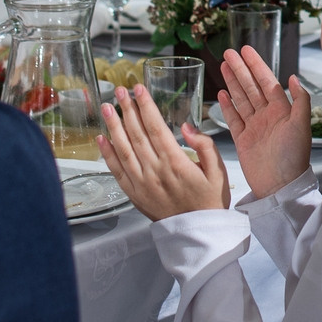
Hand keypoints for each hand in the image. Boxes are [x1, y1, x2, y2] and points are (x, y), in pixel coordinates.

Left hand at [97, 84, 228, 220]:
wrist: (198, 232)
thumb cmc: (210, 200)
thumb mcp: (219, 171)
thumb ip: (205, 146)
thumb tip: (188, 127)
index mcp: (175, 162)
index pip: (155, 127)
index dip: (145, 106)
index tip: (139, 89)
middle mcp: (154, 171)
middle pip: (136, 133)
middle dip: (128, 109)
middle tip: (121, 90)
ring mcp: (141, 183)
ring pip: (123, 149)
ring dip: (114, 126)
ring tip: (108, 106)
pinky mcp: (134, 193)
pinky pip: (117, 170)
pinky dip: (107, 153)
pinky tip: (102, 138)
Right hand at [217, 46, 310, 198]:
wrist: (280, 186)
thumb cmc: (294, 158)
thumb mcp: (301, 126)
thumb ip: (299, 101)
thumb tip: (293, 77)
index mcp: (282, 110)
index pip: (266, 81)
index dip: (256, 65)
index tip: (246, 51)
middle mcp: (267, 115)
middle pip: (250, 87)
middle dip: (240, 69)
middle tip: (228, 53)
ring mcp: (254, 127)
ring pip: (241, 99)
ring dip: (232, 83)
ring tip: (223, 66)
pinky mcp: (243, 140)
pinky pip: (233, 118)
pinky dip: (227, 106)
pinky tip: (221, 94)